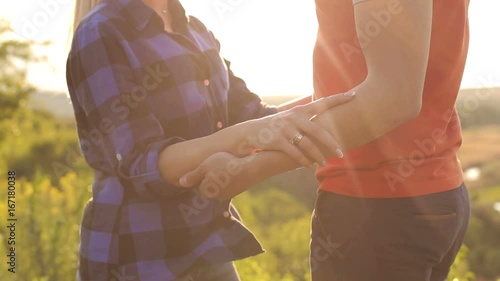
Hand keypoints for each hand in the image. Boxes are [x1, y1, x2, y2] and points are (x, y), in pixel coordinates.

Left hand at [179, 152, 247, 199]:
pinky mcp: (241, 190)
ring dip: (223, 176)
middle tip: (218, 163)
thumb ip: (192, 176)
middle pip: (211, 185)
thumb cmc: (225, 164)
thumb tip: (180, 182)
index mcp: (207, 191)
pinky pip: (232, 183)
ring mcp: (231, 194)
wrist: (251, 167)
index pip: (200, 184)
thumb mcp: (205, 166)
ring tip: (227, 164)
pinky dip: (232, 176)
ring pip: (222, 184)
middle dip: (212, 176)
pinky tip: (235, 167)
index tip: (208, 164)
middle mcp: (218, 197)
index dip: (203, 172)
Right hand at [240, 91, 354, 166]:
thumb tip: (327, 122)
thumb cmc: (277, 126)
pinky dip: (303, 160)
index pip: (322, 103)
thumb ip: (307, 119)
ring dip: (317, 157)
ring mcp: (285, 129)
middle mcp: (294, 118)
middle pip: (319, 131)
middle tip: (342, 154)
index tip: (353, 95)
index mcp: (300, 111)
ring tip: (324, 164)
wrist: (252, 132)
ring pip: (308, 145)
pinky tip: (308, 166)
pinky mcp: (277, 141)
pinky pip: (294, 153)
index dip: (338, 98)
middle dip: (331, 144)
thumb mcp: (291, 118)